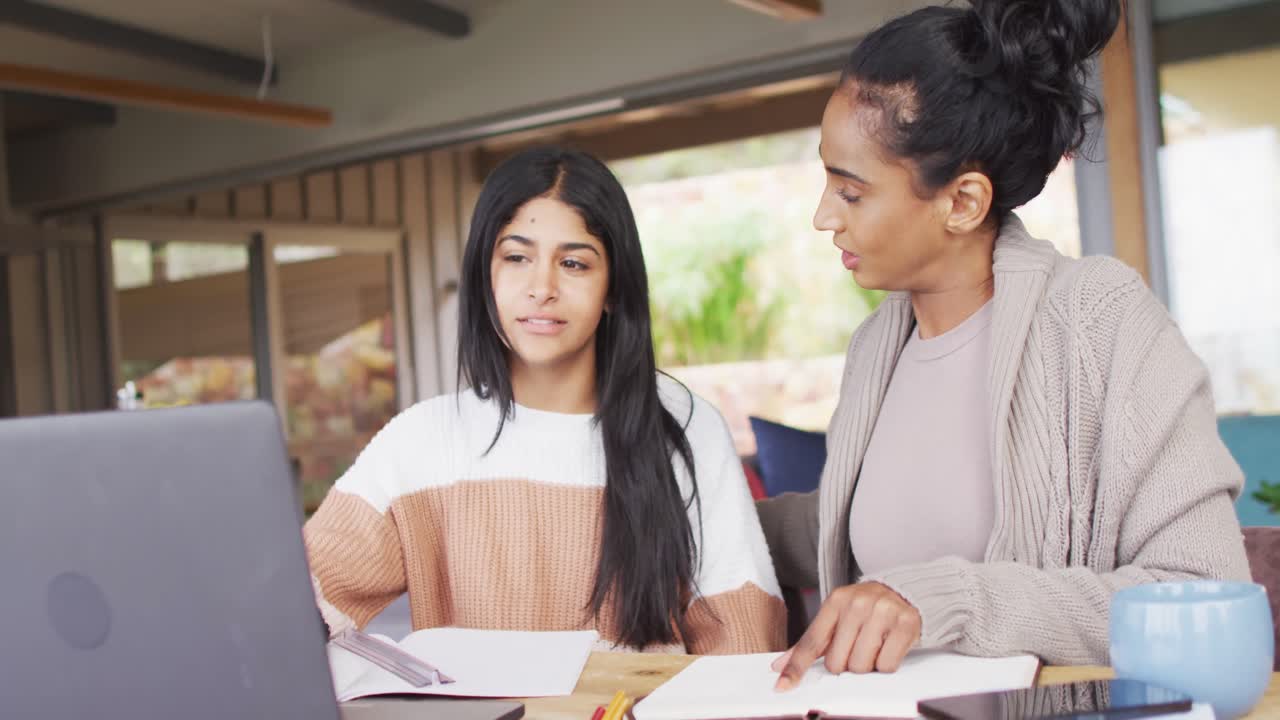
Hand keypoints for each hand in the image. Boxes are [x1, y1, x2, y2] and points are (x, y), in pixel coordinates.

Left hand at [772, 581, 920, 690]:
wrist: (902, 591)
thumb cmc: (864, 608)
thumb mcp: (835, 616)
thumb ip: (811, 642)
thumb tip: (780, 665)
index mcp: (836, 601)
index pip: (811, 642)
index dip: (797, 667)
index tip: (784, 684)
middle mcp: (858, 604)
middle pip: (837, 662)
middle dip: (845, 663)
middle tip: (855, 648)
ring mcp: (882, 612)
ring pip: (861, 665)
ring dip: (866, 665)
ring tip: (872, 646)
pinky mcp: (904, 624)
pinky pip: (887, 665)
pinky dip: (885, 664)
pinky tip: (887, 647)